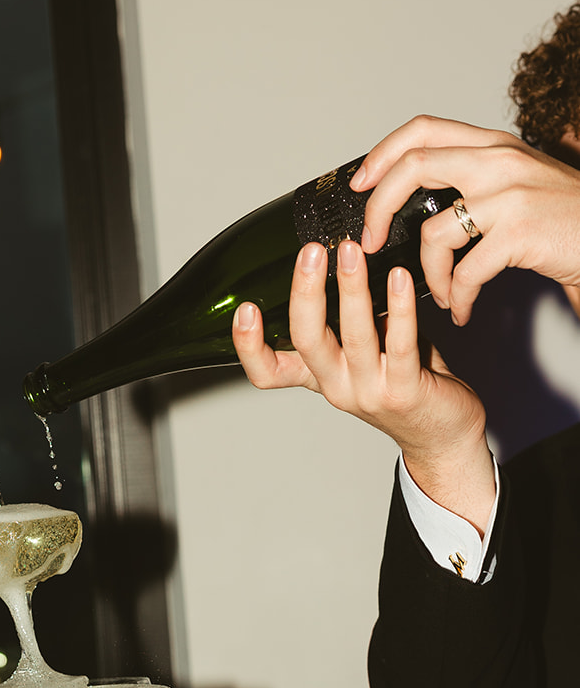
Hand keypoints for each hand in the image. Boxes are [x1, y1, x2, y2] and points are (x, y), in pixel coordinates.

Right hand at [232, 238, 495, 529]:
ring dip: (351, 289)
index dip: (249, 346)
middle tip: (311, 251)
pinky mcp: (405, 393)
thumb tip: (348, 262)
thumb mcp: (365, 352)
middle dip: (305, 292)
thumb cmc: (406, 384)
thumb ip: (353, 319)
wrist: (443, 435)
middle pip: (307, 341)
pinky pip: (400, 344)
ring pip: (353, 337)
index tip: (244, 309)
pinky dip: (399, 307)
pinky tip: (400, 277)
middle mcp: (337, 388)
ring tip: (351, 252)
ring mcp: (369, 393)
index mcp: (320, 377)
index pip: (267, 373)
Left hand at [352, 114, 579, 324]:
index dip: (381, 154)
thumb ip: (472, 180)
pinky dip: (458, 297)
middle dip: (379, 207)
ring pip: (434, 231)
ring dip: (428, 273)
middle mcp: (499, 160)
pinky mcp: (520, 231)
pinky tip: (463, 309)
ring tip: (443, 293)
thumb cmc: (565, 220)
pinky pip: (465, 271)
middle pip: (413, 166)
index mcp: (493, 145)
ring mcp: (510, 193)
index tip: (359, 184)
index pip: (423, 129)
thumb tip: (411, 202)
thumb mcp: (518, 183)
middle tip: (372, 242)